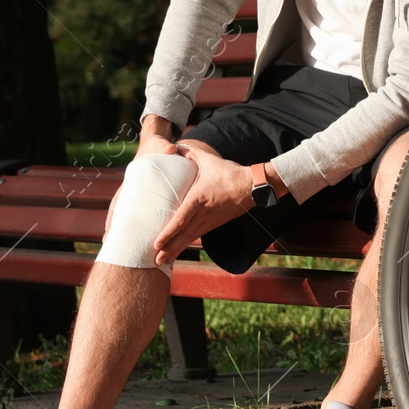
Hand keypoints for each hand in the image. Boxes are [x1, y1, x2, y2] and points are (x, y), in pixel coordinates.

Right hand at [106, 116, 180, 235]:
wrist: (158, 145)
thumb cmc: (156, 147)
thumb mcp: (159, 146)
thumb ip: (163, 146)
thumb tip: (170, 147)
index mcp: (133, 182)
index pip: (119, 200)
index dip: (113, 216)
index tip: (108, 231)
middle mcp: (133, 191)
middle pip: (121, 214)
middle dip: (115, 229)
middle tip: (111, 246)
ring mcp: (139, 196)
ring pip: (130, 216)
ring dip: (126, 232)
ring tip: (123, 251)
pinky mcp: (148, 199)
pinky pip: (142, 214)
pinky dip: (139, 227)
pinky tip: (140, 241)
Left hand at [150, 144, 280, 265]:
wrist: (253, 186)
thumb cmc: (229, 173)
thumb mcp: (208, 161)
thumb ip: (190, 153)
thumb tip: (175, 147)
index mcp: (198, 199)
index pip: (180, 219)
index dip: (168, 233)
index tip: (156, 243)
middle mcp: (203, 214)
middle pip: (183, 235)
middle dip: (169, 249)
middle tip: (155, 260)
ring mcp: (210, 220)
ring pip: (190, 238)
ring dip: (177, 250)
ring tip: (163, 261)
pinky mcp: (216, 223)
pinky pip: (198, 235)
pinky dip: (187, 244)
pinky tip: (179, 250)